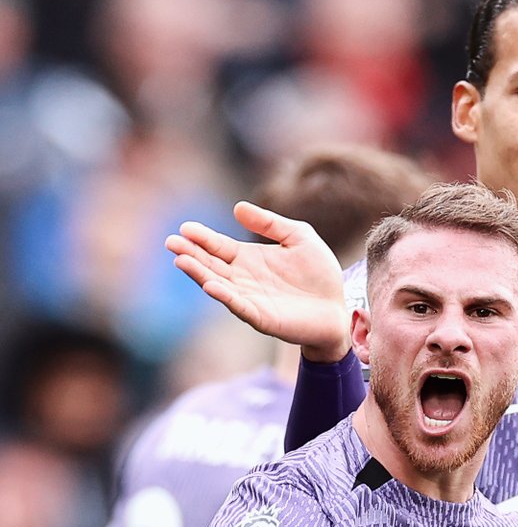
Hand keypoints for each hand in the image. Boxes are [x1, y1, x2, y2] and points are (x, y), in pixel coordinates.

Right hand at [165, 201, 350, 359]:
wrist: (337, 307)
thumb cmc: (319, 274)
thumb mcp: (298, 236)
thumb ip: (270, 223)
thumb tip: (237, 208)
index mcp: (249, 259)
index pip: (218, 246)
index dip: (202, 237)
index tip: (185, 228)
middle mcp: (244, 279)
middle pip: (212, 265)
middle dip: (191, 254)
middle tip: (171, 243)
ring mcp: (251, 299)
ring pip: (219, 285)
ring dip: (200, 274)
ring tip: (181, 261)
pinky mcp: (262, 318)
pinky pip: (240, 306)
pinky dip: (225, 296)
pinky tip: (211, 285)